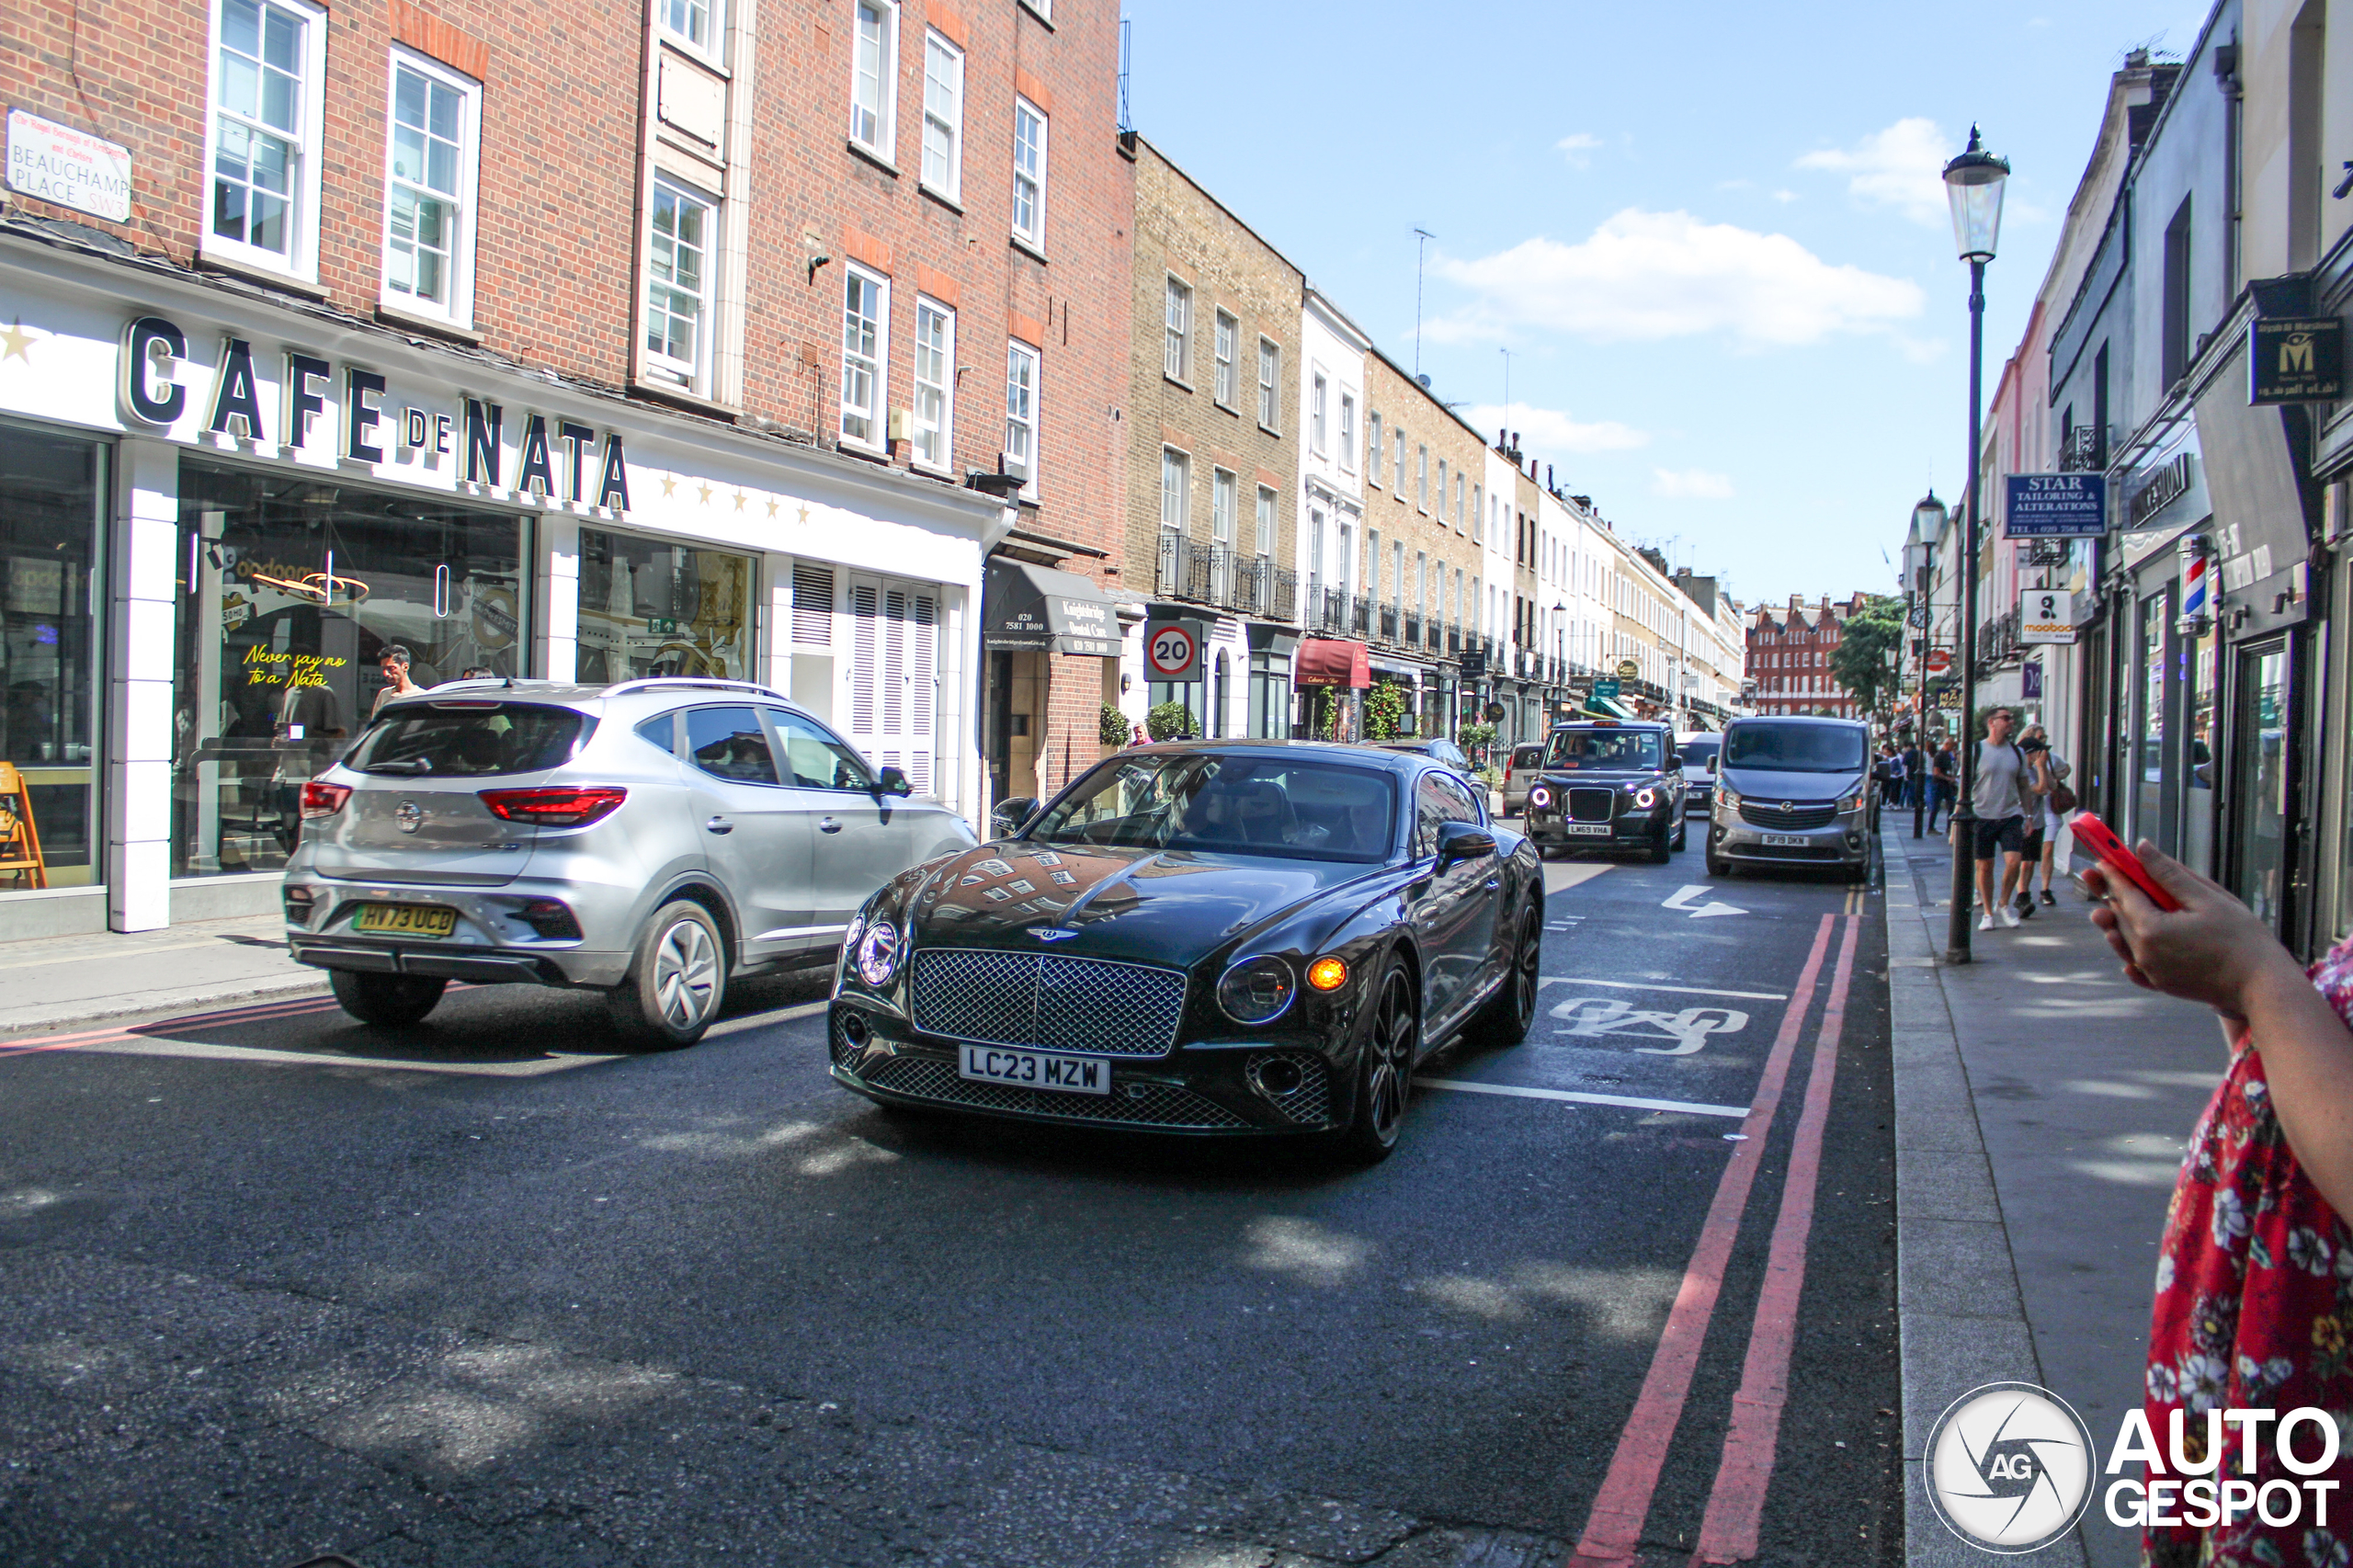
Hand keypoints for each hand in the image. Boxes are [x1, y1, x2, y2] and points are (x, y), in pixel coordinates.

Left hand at [2085, 840, 2302, 1020]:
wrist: (2262, 985)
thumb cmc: (2242, 939)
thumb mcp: (2206, 898)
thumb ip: (2169, 873)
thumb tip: (2142, 848)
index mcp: (2151, 929)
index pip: (2124, 894)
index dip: (2114, 874)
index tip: (2106, 859)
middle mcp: (2144, 954)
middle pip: (2121, 918)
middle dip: (2113, 895)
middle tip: (2104, 877)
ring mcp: (2152, 972)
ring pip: (2126, 941)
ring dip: (2117, 922)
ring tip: (2106, 908)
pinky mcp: (2163, 985)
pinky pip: (2137, 967)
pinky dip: (2130, 952)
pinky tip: (2128, 945)